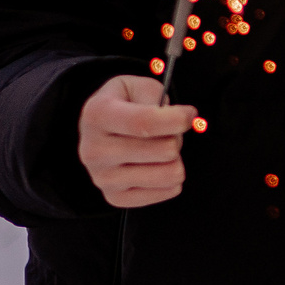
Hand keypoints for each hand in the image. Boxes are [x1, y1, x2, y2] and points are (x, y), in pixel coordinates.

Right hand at [78, 74, 195, 208]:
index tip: (189, 114)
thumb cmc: (123, 106)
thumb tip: (181, 119)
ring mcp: (103, 178)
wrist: (98, 131)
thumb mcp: (137, 87)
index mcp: (98, 115)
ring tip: (160, 149)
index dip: (177, 119)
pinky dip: (170, 178)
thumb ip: (158, 98)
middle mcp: (94, 150)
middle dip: (176, 137)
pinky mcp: (115, 197)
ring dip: (174, 159)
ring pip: (169, 174)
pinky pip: (167, 191)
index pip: (145, 123)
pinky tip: (156, 165)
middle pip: (164, 150)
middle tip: (167, 132)